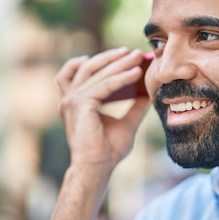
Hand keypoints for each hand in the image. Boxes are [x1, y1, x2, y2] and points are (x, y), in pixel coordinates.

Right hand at [56, 47, 150, 176]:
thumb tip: (149, 92)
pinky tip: (137, 73)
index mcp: (74, 101)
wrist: (97, 167)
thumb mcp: (126, 122)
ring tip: (139, 58)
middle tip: (134, 52)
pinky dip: (121, 78)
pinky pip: (104, 85)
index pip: (81, 71)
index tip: (123, 53)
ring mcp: (71, 100)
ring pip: (98, 73)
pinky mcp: (80, 104)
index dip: (101, 60)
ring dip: (120, 63)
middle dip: (113, 57)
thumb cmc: (107, 150)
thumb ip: (135, 106)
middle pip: (89, 67)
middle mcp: (69, 98)